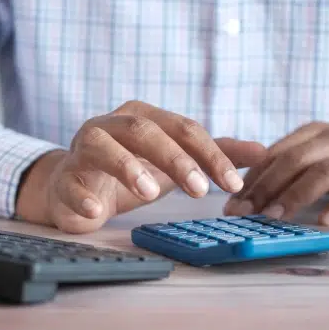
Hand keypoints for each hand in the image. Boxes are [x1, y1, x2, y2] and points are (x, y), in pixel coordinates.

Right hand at [17, 100, 265, 232]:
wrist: (76, 187)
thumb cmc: (130, 170)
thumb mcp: (175, 162)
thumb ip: (215, 154)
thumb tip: (264, 151)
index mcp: (143, 117)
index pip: (183, 128)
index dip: (210, 154)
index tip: (233, 183)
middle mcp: (112, 125)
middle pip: (144, 129)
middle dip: (174, 157)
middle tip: (199, 190)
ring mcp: (83, 149)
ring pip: (102, 146)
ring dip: (126, 167)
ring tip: (150, 192)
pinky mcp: (64, 178)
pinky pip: (70, 183)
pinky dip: (82, 197)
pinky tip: (96, 212)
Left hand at [223, 122, 328, 225]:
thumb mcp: (319, 157)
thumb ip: (288, 167)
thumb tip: (245, 188)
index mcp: (315, 132)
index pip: (276, 153)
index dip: (252, 178)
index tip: (232, 203)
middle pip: (294, 160)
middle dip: (265, 187)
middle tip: (245, 212)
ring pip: (323, 172)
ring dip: (295, 196)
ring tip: (274, 217)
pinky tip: (324, 222)